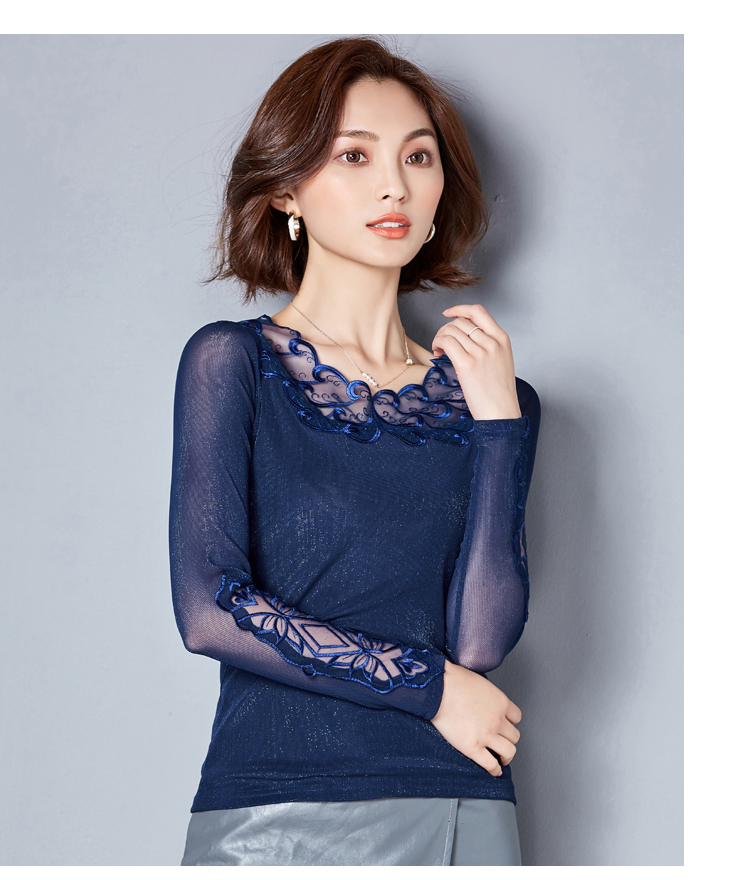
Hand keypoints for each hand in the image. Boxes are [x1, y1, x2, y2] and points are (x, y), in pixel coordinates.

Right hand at [430, 659, 521, 776]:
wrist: (438, 688)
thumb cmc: (453, 680)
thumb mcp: (479, 682)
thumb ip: (487, 695)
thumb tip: (484, 700)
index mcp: (500, 702)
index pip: (516, 717)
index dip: (510, 722)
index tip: (505, 726)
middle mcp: (498, 720)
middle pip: (514, 736)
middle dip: (509, 739)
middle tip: (503, 742)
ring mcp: (487, 735)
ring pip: (509, 751)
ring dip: (507, 756)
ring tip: (502, 759)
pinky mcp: (473, 747)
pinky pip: (491, 764)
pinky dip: (495, 770)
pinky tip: (494, 771)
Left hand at [432, 303, 521, 419]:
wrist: (501, 412)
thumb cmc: (498, 392)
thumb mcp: (501, 361)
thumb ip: (488, 345)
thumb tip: (465, 336)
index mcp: (502, 339)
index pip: (479, 312)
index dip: (460, 308)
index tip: (448, 313)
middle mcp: (492, 343)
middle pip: (460, 322)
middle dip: (445, 329)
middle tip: (441, 343)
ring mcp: (480, 353)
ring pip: (451, 331)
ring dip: (439, 337)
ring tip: (439, 350)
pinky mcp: (467, 365)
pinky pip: (447, 342)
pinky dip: (438, 344)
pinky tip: (437, 354)